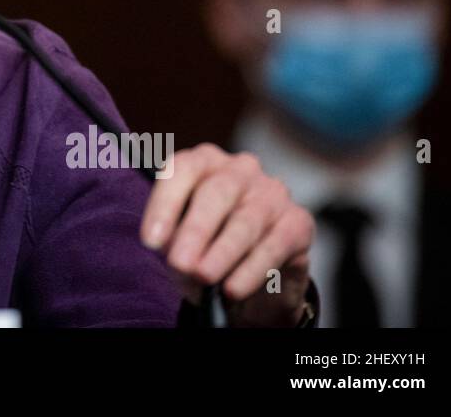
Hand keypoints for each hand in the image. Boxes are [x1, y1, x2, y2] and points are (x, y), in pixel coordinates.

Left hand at [140, 143, 314, 326]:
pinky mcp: (299, 221)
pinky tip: (234, 288)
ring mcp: (272, 192)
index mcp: (203, 162)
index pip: (182, 170)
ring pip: (246, 220)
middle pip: (217, 192)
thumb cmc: (206, 246)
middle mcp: (239, 170)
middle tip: (180, 264)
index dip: (164, 205)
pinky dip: (252, 269)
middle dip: (196, 230)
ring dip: (223, 252)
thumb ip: (175, 241)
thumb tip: (177, 255)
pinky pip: (276, 244)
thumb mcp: (181, 242)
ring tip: (204, 277)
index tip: (151, 242)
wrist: (251, 275)